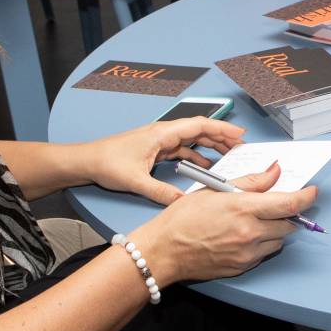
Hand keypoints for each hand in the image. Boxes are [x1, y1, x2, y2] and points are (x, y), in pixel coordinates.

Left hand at [80, 118, 245, 204]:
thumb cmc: (107, 163)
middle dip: (222, 136)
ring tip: (229, 154)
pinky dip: (197, 154)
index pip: (199, 126)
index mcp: (162, 134)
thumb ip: (161, 193)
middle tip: (242, 146)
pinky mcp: (156, 149)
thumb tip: (182, 204)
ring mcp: (160, 141)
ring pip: (192, 139)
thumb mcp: (136, 181)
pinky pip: (183, 149)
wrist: (87, 161)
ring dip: (211, 144)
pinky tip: (205, 164)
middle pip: (200, 130)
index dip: (222, 128)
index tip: (240, 134)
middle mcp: (163, 133)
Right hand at [133, 162, 318, 282]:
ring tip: (253, 220)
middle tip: (276, 205)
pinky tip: (243, 235)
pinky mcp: (243, 267)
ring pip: (279, 240)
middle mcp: (251, 233)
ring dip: (275, 229)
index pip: (289, 204)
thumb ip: (250, 182)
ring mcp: (248, 253)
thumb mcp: (215, 190)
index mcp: (244, 209)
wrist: (164, 251)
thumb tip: (275, 172)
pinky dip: (262, 243)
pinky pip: (264, 253)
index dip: (306, 197)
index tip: (312, 191)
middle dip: (288, 214)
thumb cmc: (183, 218)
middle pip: (289, 224)